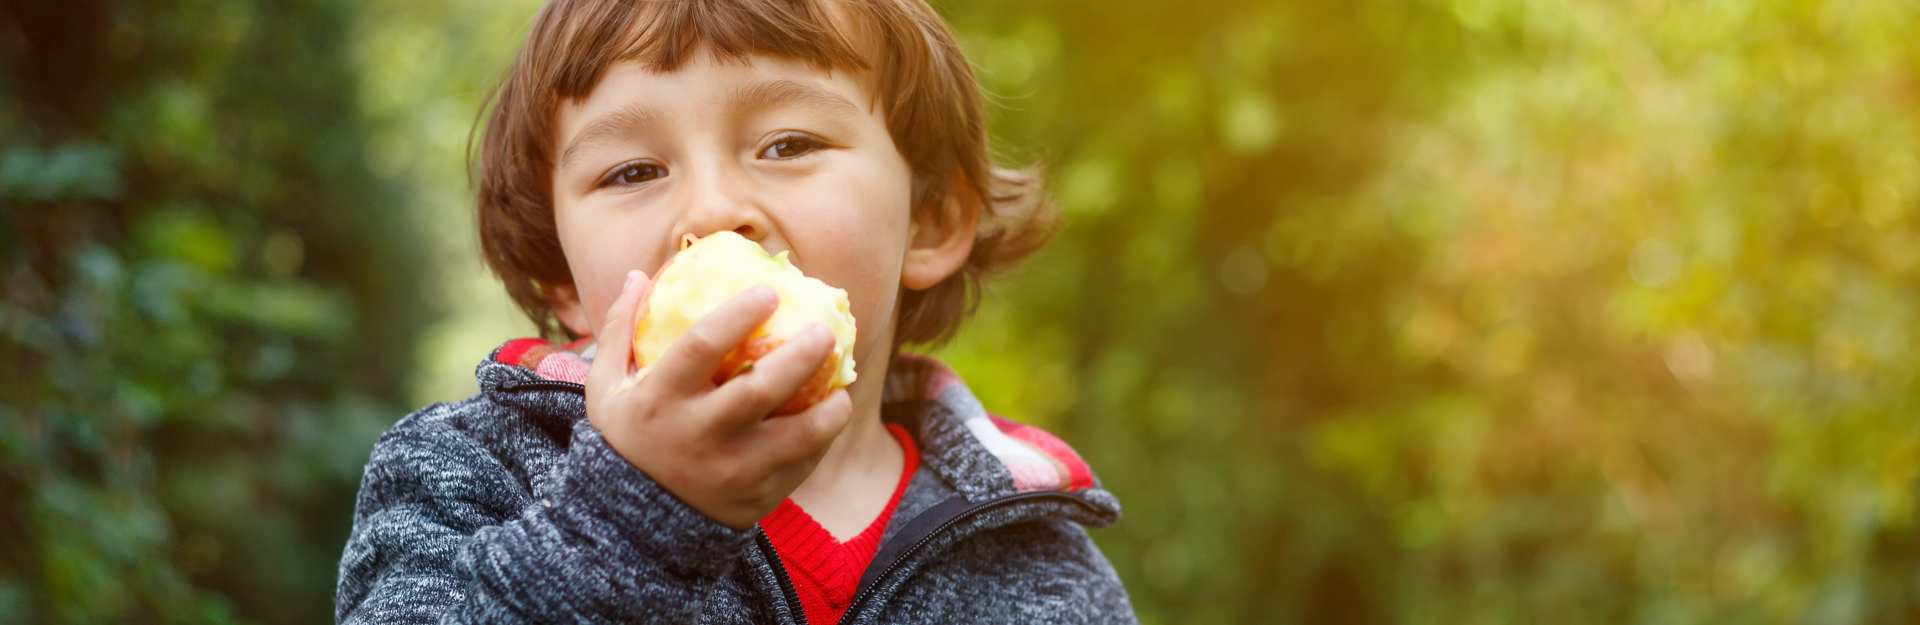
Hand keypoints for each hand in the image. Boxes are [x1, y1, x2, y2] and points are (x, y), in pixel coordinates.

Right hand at [584, 270, 853, 528]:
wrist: (630, 526)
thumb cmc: (626, 439)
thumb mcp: (606, 388)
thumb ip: (618, 332)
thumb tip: (636, 274)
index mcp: (659, 400)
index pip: (700, 347)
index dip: (737, 315)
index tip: (769, 291)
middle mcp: (696, 435)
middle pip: (759, 390)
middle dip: (799, 356)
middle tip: (826, 331)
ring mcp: (728, 472)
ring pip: (794, 436)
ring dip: (828, 410)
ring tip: (843, 387)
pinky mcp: (753, 499)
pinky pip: (799, 466)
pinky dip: (820, 441)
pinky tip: (829, 417)